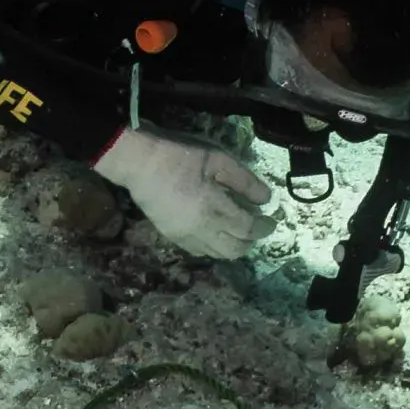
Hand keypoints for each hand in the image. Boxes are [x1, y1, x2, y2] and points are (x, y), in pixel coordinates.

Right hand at [91, 124, 272, 258]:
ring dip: (232, 246)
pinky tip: (215, 232)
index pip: (248, 229)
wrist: (138, 161)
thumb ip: (245, 181)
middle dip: (250, 241)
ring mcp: (183, 235)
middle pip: (234, 250)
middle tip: (255, 227)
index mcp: (214, 209)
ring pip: (216, 254)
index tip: (271, 220)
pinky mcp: (170, 235)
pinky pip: (198, 250)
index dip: (264, 227)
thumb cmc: (180, 154)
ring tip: (236, 229)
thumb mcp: (219, 158)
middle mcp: (201, 229)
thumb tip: (266, 199)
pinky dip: (213, 246)